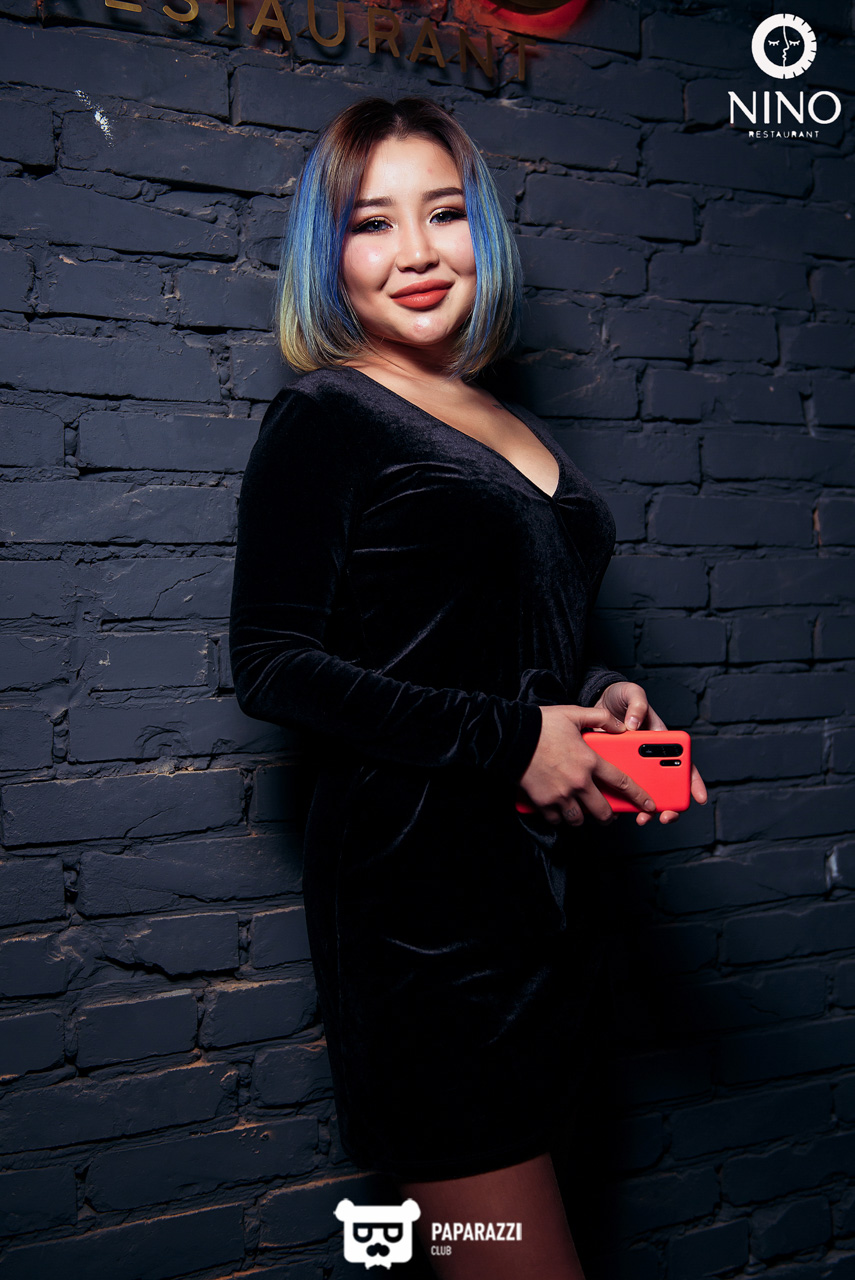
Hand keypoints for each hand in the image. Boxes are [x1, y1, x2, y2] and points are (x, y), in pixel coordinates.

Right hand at [517, 704, 657, 827]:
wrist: (511, 736)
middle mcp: (578, 782)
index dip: (638, 796)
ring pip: (579, 819)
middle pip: (602, 811)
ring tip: (581, 810)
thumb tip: (620, 726)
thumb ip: (601, 719)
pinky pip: (557, 820)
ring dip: (583, 817)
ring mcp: (560, 795)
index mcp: (589, 761)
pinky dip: (560, 817)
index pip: (622, 782)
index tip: (647, 804)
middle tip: (607, 813)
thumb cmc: (541, 724)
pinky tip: (559, 809)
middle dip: (608, 815)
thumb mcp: (575, 714)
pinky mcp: (543, 802)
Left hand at [593, 682, 707, 825]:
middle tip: (665, 815)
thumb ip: (638, 704)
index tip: (699, 798)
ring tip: (641, 817)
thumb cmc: (621, 698)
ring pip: (642, 792)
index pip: (683, 763)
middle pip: (665, 785)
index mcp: (661, 740)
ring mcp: (632, 765)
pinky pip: (618, 786)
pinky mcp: (613, 768)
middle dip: (669, 804)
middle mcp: (649, 756)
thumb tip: (635, 725)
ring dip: (645, 808)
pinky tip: (616, 807)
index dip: (693, 782)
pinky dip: (620, 799)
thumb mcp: (632, 693)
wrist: (595, 699)